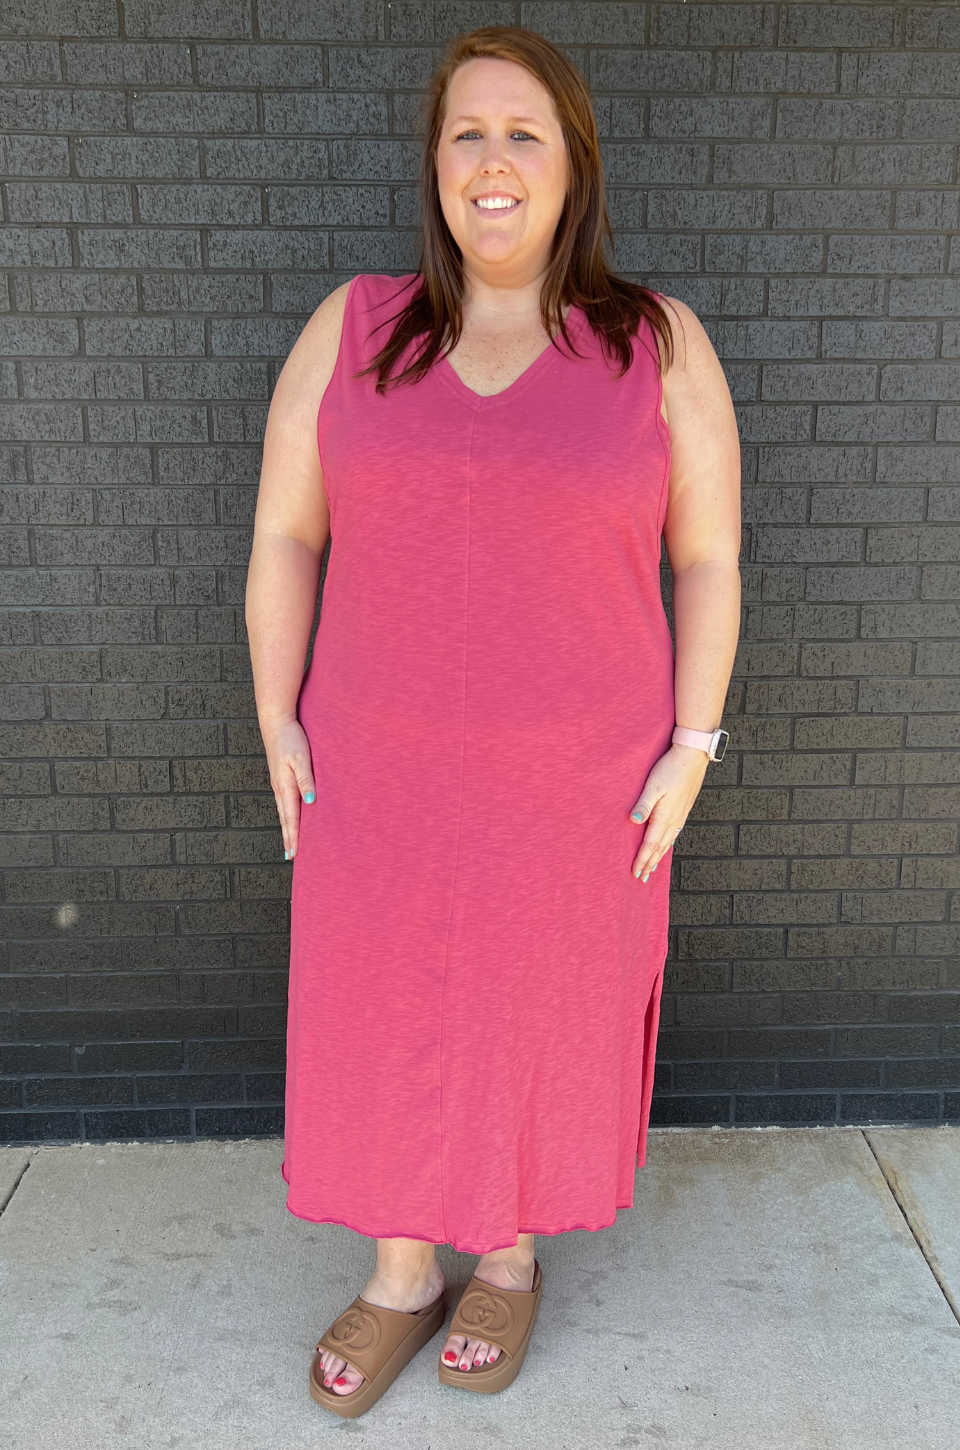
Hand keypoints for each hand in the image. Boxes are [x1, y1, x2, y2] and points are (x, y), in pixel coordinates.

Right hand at [261, 716, 316, 859]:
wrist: (275, 722)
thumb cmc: (291, 739)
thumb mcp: (301, 758)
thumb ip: (307, 779)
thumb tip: (311, 801)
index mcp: (286, 786)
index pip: (291, 817)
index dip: (294, 836)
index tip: (295, 854)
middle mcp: (280, 788)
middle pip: (285, 819)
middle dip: (288, 838)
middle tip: (291, 856)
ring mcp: (278, 783)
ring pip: (283, 812)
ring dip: (287, 828)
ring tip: (289, 843)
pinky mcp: (279, 778)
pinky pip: (283, 802)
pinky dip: (285, 815)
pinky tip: (288, 818)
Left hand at [628, 743, 707, 880]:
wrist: (692, 756)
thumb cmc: (670, 768)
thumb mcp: (653, 785)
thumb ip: (644, 804)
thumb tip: (634, 821)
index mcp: (664, 816)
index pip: (650, 844)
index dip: (642, 859)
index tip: (636, 873)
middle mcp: (673, 819)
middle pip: (659, 847)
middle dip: (650, 863)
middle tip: (642, 878)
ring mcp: (680, 815)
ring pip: (667, 842)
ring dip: (659, 856)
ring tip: (652, 868)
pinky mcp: (683, 809)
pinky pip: (674, 833)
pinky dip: (667, 844)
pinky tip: (666, 845)